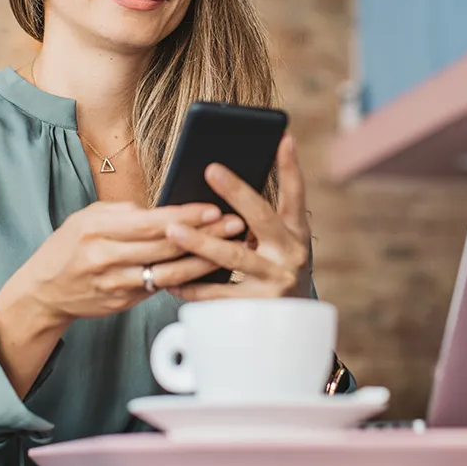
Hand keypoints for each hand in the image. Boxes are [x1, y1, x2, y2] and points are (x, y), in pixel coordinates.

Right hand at [0, 200, 244, 396]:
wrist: (43, 290)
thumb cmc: (68, 246)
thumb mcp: (88, 218)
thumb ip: (125, 213)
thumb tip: (165, 210)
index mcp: (97, 230)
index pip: (150, 222)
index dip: (184, 216)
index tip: (213, 208)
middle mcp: (106, 258)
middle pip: (165, 247)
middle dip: (205, 235)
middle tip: (237, 224)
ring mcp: (116, 284)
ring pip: (169, 273)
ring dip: (204, 261)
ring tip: (232, 248)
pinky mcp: (123, 302)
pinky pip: (161, 289)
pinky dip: (187, 278)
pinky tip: (209, 268)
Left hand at [164, 133, 311, 300]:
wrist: (292, 327)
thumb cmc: (276, 272)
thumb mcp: (279, 245)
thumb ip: (258, 223)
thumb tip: (218, 192)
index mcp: (296, 233)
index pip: (296, 194)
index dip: (290, 166)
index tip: (282, 138)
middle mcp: (290, 253)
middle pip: (261, 218)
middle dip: (237, 192)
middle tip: (212, 170)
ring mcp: (275, 281)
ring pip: (234, 257)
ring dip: (200, 243)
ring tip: (172, 230)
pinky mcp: (257, 307)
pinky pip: (218, 294)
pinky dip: (192, 286)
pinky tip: (170, 278)